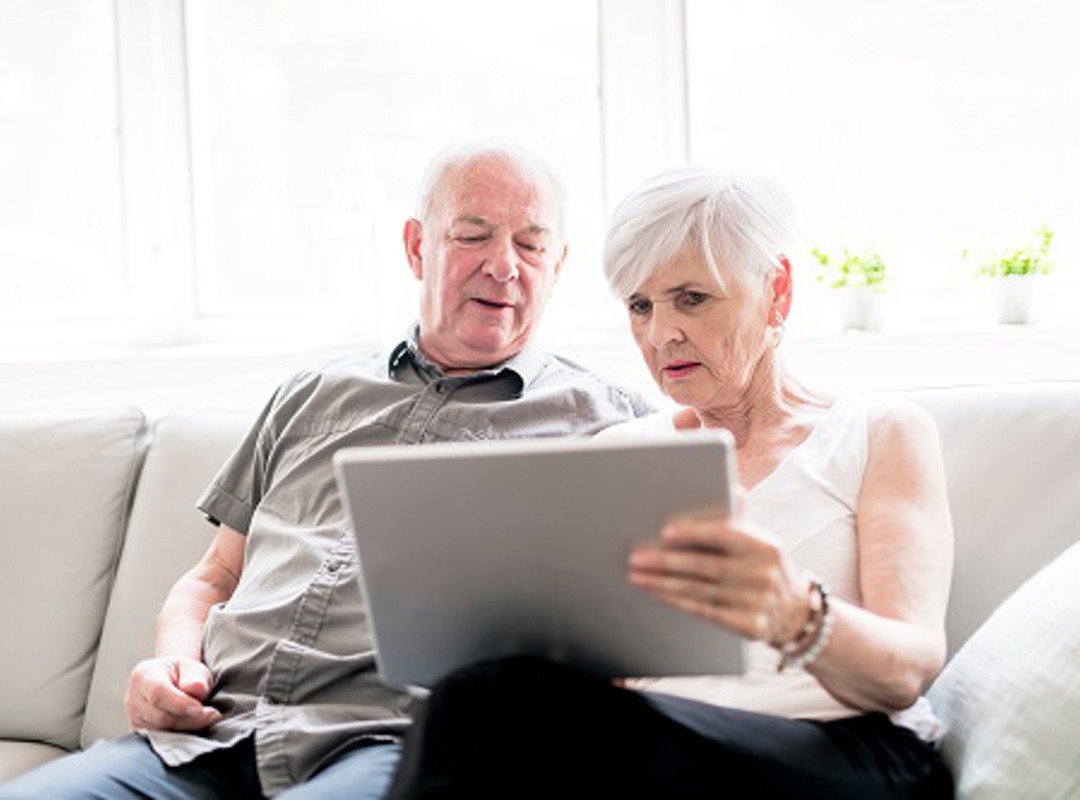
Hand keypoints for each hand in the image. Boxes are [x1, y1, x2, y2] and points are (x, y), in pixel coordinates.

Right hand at [125, 656, 222, 731]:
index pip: (158, 693)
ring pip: (161, 732)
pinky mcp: (140, 733)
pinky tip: (194, 728)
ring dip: (187, 728)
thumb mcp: (192, 667)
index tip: (200, 709)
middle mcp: (133, 698)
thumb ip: (196, 676)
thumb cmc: (182, 674)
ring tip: (206, 718)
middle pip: (160, 717)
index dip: (180, 704)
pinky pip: (160, 741)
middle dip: (189, 719)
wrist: (170, 681)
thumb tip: (196, 688)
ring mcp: (134, 718)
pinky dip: (180, 737)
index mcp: (143, 675)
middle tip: (212, 715)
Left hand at [628, 512, 810, 645]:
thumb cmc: (763, 568)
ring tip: (637, 575)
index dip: (694, 532)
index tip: (664, 531)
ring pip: (699, 589)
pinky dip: (676, 601)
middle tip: (636, 557)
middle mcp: (763, 574)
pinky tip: (656, 593)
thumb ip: (739, 521)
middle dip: (666, 561)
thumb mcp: (760, 543)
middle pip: (705, 565)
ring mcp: (757, 602)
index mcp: (766, 546)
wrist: (795, 613)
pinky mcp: (749, 625)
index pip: (725, 534)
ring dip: (663, 582)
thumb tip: (734, 489)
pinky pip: (704, 611)